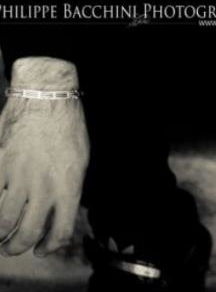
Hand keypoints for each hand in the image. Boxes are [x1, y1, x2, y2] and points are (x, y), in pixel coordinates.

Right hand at [0, 95, 89, 256]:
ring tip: (0, 236)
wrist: (46, 95)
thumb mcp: (81, 159)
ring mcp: (19, 177)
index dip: (49, 246)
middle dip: (17, 247)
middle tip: (13, 247)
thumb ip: (70, 190)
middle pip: (26, 234)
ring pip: (3, 223)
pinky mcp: (0, 165)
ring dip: (0, 235)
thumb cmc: (67, 124)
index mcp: (68, 187)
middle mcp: (43, 187)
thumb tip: (59, 213)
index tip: (41, 248)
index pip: (59, 232)